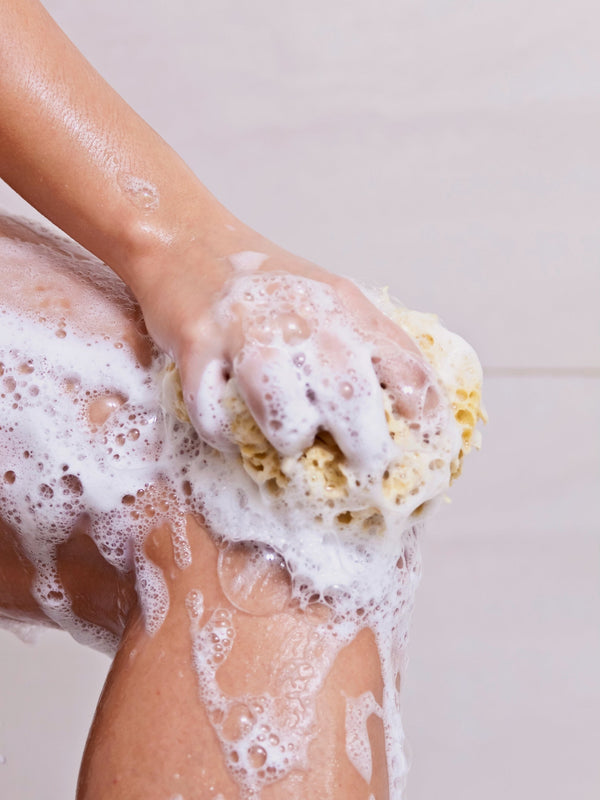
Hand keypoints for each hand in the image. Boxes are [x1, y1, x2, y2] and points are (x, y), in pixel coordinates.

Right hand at [138, 227, 441, 478]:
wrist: (184, 237)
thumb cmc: (262, 283)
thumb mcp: (326, 298)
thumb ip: (358, 344)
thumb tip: (392, 413)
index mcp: (344, 306)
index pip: (405, 367)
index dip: (422, 416)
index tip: (426, 447)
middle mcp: (303, 316)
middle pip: (351, 397)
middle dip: (363, 444)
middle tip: (360, 464)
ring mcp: (248, 330)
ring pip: (284, 410)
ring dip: (291, 437)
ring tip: (290, 440)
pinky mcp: (197, 344)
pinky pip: (214, 412)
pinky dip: (225, 433)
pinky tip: (232, 432)